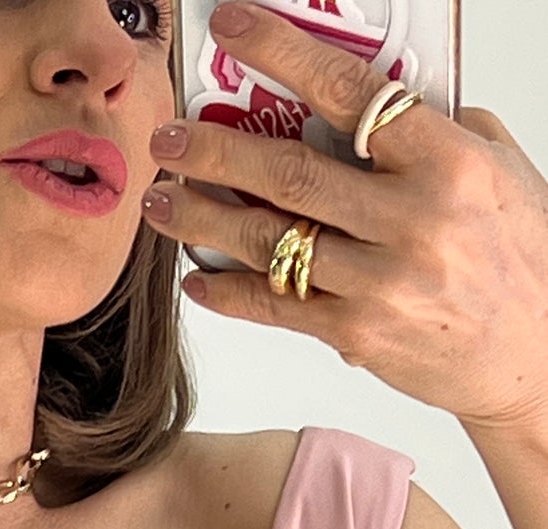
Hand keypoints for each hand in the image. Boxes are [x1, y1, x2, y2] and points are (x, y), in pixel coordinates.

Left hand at [138, 0, 547, 433]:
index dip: (282, 54)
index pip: (349, 91)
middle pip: (289, 173)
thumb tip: (361, 100)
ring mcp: (381, 282)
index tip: (234, 28)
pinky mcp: (358, 335)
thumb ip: (433, 131)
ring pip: (271, 241)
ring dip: (204, 218)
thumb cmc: (516, 256)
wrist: (533, 351)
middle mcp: (412, 219)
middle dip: (214, 151)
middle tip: (168, 137)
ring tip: (162, 201)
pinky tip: (196, 276)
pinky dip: (229, 291)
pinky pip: (276, 306)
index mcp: (448, 161)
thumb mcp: (496, 169)